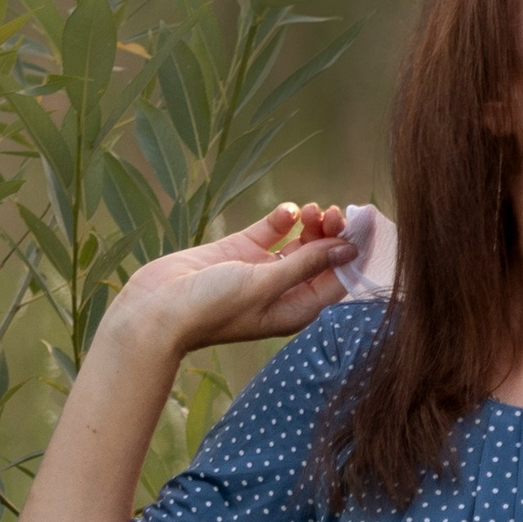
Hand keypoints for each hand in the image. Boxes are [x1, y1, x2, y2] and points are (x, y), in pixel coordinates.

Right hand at [106, 200, 358, 362]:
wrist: (155, 312)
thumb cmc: (211, 308)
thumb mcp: (264, 285)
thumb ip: (305, 264)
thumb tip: (347, 248)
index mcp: (296, 310)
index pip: (339, 280)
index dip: (354, 252)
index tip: (367, 223)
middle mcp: (283, 291)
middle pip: (322, 259)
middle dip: (332, 233)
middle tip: (334, 211)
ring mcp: (260, 271)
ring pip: (298, 243)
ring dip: (309, 224)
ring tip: (310, 209)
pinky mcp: (238, 252)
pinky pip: (270, 232)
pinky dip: (281, 220)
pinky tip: (286, 211)